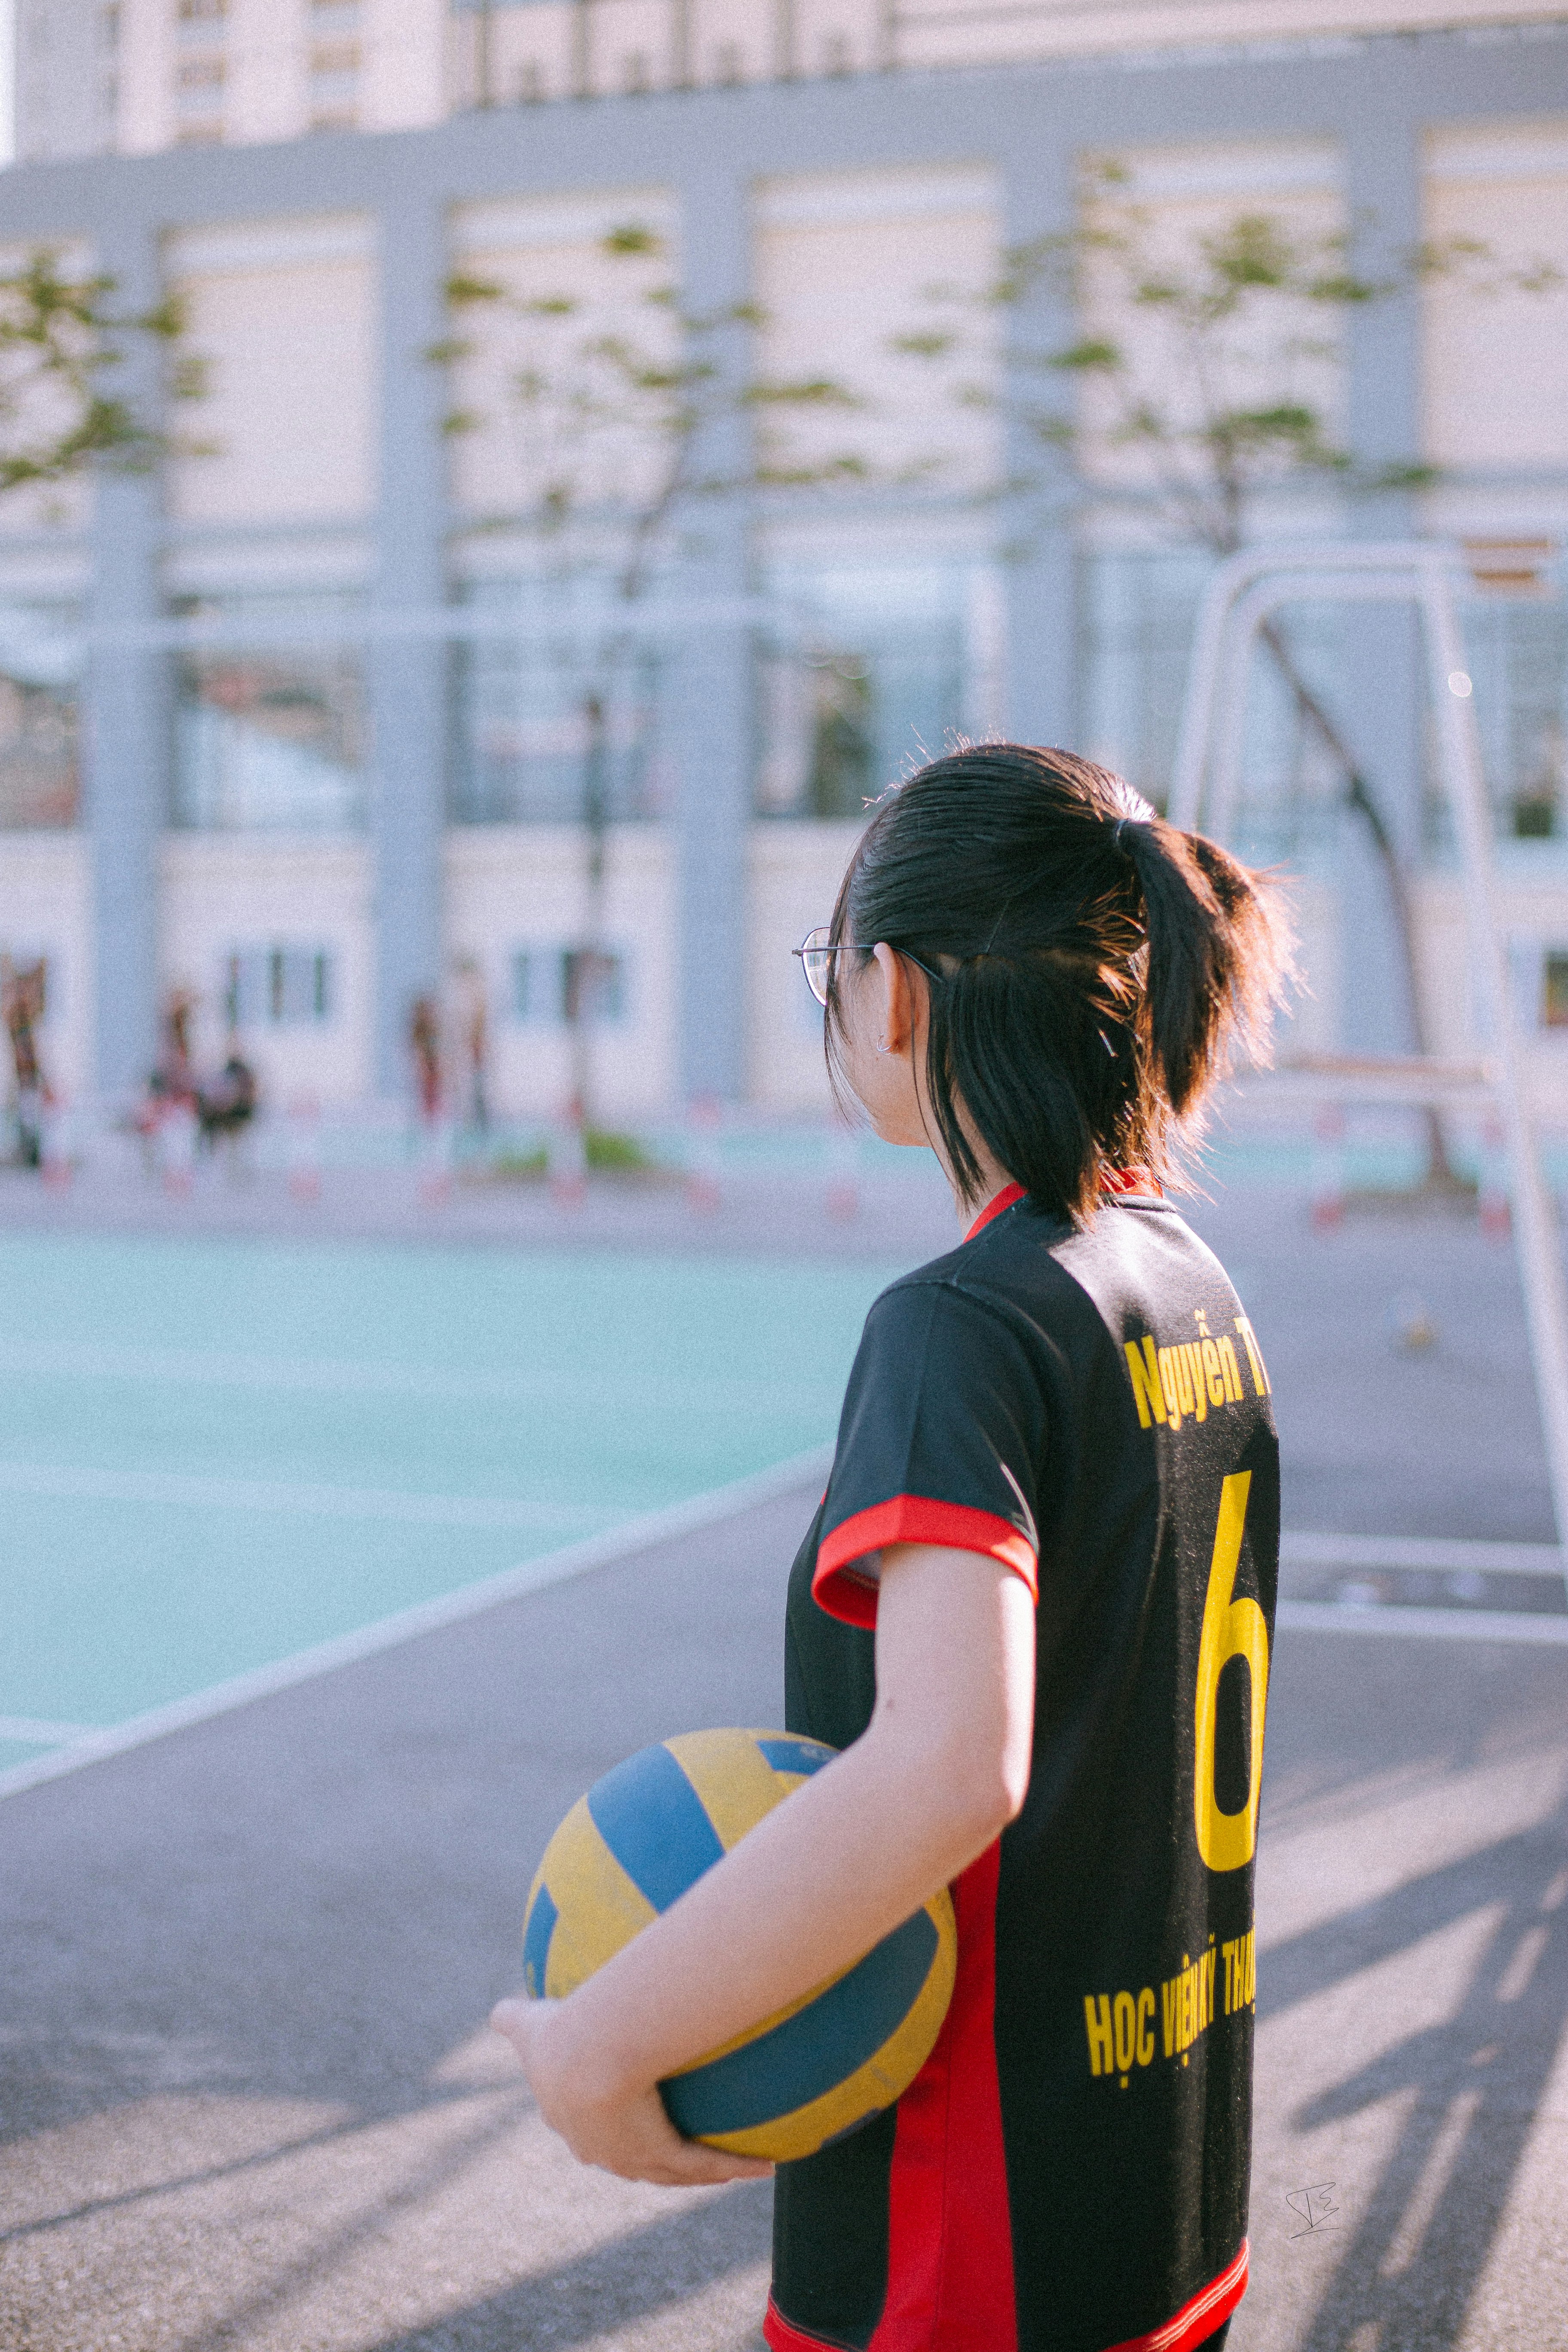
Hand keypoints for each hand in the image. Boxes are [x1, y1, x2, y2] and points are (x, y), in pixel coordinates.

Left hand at [489, 1996, 772, 2185]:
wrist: (590, 2055)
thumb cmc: (561, 2030)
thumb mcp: (530, 2020)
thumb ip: (512, 2016)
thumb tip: (495, 2009)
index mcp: (572, 2119)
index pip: (589, 2133)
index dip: (605, 2131)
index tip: (622, 2123)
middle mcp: (600, 2148)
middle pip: (630, 2160)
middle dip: (651, 2158)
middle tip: (671, 2150)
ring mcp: (633, 2157)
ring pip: (674, 2171)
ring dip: (704, 2172)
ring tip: (733, 2169)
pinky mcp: (663, 2155)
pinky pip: (705, 2164)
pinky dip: (735, 2167)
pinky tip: (765, 2165)